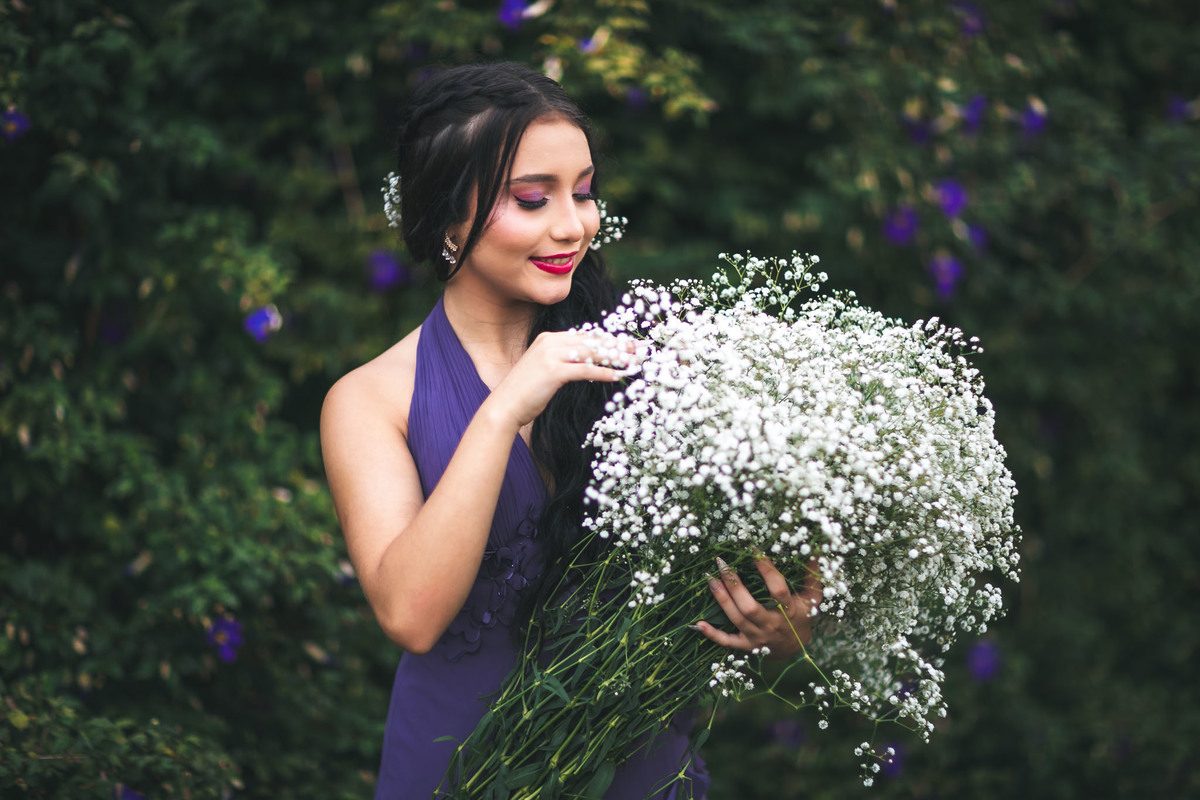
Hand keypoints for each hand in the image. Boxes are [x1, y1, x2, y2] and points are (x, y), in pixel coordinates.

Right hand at [488, 330, 639, 428]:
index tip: (629, 344)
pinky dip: (604, 373)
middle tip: (641, 349)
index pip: (587, 336)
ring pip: (592, 353)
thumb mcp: (548, 370)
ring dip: (617, 357)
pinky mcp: (553, 371)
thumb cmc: (527, 393)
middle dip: (619, 345)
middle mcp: (551, 341)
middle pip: (593, 341)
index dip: (610, 340)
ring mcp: (551, 354)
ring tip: (635, 362)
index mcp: (550, 338)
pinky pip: (585, 370)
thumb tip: (590, 363)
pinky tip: (619, 376)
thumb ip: (566, 361)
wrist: (505, 406)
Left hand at [693, 556, 822, 659]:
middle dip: (735, 585)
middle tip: (722, 564)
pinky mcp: (746, 646)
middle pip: (750, 607)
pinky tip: (697, 623)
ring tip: (710, 579)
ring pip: (736, 619)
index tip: (754, 551)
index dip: (766, 570)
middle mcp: (771, 625)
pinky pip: (727, 642)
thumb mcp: (812, 598)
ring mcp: (757, 637)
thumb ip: (812, 576)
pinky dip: (712, 634)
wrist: (796, 649)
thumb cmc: (802, 617)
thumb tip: (814, 551)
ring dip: (721, 599)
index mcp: (789, 611)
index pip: (778, 590)